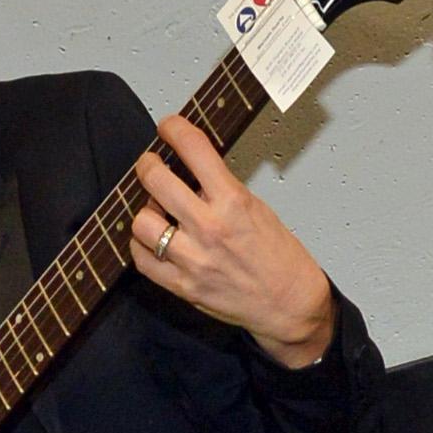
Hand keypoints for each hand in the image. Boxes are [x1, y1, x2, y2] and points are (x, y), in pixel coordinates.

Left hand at [129, 115, 334, 367]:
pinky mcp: (184, 287)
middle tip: (151, 166)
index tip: (168, 127)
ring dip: (145, 212)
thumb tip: (192, 174)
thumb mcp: (258, 210)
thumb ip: (222, 191)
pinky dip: (142, 246)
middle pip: (155, 180)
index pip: (193, 148)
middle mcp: (209, 228)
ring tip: (156, 212)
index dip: (174, 128)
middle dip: (149, 165)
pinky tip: (154, 241)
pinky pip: (143, 261)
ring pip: (141, 222)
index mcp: (232, 202)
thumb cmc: (280, 259)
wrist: (290, 305)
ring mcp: (193, 260)